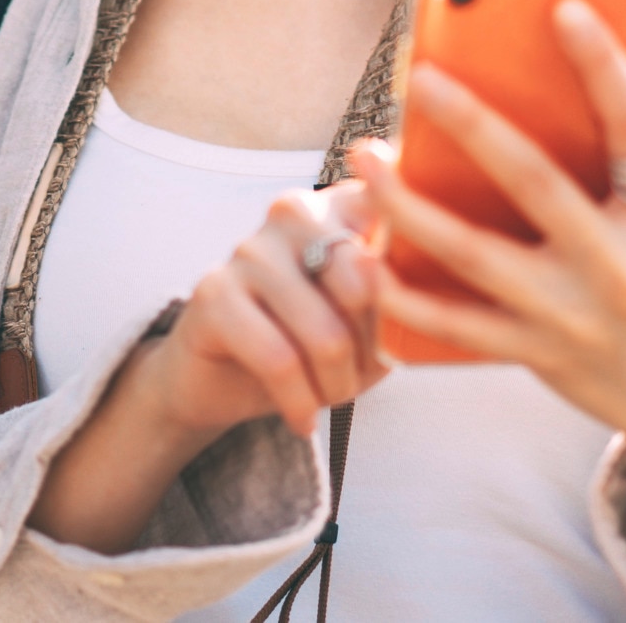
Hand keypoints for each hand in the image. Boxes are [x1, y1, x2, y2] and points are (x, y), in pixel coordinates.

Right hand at [131, 181, 388, 440]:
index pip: (395, 221)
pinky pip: (278, 358)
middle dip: (371, 352)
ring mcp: (250, 248)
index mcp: (340, 205)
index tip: (406, 322)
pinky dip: (300, 402)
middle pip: (364, 286)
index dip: (410, 286)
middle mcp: (294, 212)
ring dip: (336, 385)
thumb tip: (412, 309)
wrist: (220, 380)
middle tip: (358, 380)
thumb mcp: (368, 329)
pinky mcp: (214, 292)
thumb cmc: (307, 347)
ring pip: (325, 332)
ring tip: (330, 401)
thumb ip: (397, 307)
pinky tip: (303, 420)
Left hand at [354, 0, 625, 528]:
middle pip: (536, 184)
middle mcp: (617, 266)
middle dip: (474, 126)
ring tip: (365, 159)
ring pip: (475, 256)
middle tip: (421, 77)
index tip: (565, 9)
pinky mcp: (536, 354)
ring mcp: (570, 316)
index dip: (604, 66)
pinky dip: (405, 296)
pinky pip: (456, 326)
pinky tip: (364, 259)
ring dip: (410, 206)